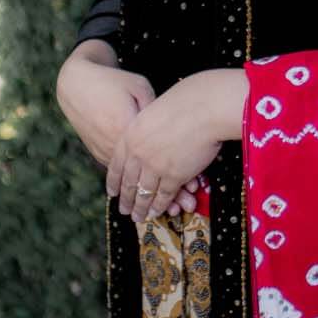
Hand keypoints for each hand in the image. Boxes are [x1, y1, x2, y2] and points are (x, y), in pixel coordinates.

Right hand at [57, 41, 198, 214]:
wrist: (78, 83)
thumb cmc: (115, 81)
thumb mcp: (139, 89)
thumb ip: (154, 110)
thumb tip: (174, 127)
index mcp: (129, 128)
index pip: (158, 159)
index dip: (175, 174)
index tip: (193, 189)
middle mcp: (116, 144)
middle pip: (142, 175)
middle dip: (162, 195)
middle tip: (180, 210)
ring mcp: (104, 149)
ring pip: (128, 180)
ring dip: (142, 197)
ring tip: (158, 212)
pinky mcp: (97, 150)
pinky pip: (116, 173)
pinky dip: (127, 186)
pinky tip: (136, 195)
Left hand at [106, 68, 247, 221]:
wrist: (204, 106)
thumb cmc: (186, 101)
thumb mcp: (153, 109)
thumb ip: (146, 125)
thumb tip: (147, 132)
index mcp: (130, 135)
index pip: (117, 164)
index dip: (114, 181)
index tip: (112, 192)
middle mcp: (138, 153)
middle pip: (128, 182)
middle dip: (126, 199)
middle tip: (124, 210)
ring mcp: (154, 166)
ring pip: (144, 193)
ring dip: (141, 208)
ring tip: (138, 217)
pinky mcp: (172, 176)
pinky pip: (163, 196)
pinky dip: (160, 206)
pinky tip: (156, 212)